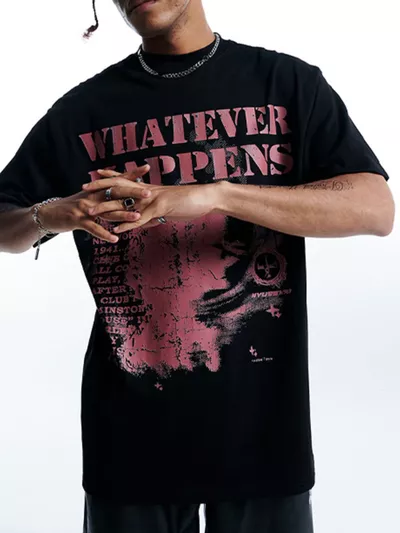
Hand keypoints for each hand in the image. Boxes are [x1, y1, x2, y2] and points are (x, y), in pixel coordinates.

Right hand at [39, 165, 150, 242]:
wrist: (48, 214)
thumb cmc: (71, 207)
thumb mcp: (88, 198)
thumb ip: (104, 195)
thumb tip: (121, 192)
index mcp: (96, 190)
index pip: (117, 180)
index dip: (131, 174)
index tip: (146, 168)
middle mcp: (92, 196)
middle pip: (115, 193)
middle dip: (132, 192)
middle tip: (149, 192)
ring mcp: (85, 208)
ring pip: (107, 211)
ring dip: (123, 214)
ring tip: (138, 217)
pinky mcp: (77, 220)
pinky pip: (93, 228)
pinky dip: (104, 233)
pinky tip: (115, 238)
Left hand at [83, 170, 221, 232]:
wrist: (208, 197)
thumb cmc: (193, 200)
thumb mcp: (171, 205)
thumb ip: (157, 210)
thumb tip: (149, 215)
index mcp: (151, 189)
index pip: (127, 179)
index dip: (110, 176)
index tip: (95, 175)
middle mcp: (149, 191)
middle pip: (119, 187)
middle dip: (100, 187)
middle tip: (82, 188)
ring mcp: (154, 199)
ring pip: (125, 203)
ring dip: (106, 208)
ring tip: (90, 212)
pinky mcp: (161, 208)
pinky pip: (140, 218)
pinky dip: (127, 225)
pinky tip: (115, 230)